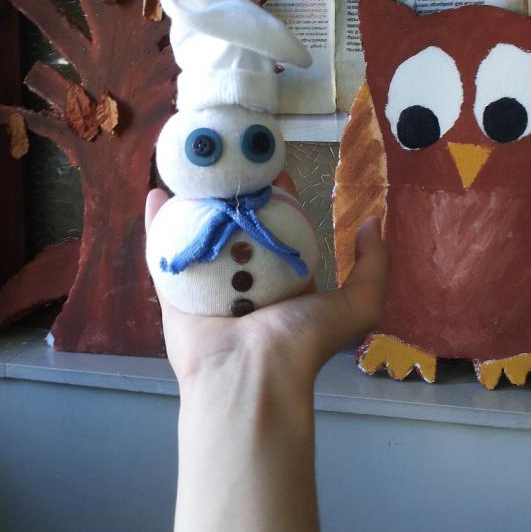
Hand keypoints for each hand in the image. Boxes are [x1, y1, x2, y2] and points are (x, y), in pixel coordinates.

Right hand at [145, 188, 388, 393]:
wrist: (249, 374)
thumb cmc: (301, 339)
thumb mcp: (356, 304)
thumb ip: (373, 266)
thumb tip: (372, 222)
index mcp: (284, 280)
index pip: (280, 227)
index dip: (278, 197)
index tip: (272, 167)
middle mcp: (245, 279)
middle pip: (237, 226)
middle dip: (234, 194)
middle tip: (231, 157)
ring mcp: (207, 285)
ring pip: (199, 233)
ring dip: (195, 202)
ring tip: (194, 167)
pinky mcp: (175, 291)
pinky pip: (164, 251)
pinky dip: (158, 222)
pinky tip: (157, 192)